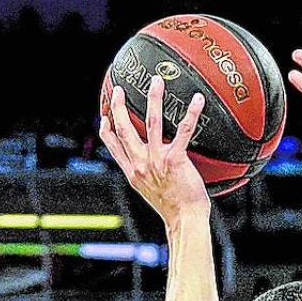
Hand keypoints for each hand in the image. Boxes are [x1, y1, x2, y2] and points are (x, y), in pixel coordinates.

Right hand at [98, 78, 208, 223]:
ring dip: (153, 98)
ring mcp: (157, 160)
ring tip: (156, 81)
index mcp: (133, 172)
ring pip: (151, 121)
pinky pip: (183, 131)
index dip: (106, 131)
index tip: (104, 117)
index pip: (114, 147)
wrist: (184, 220)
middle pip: (124, 128)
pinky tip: (197, 100)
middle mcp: (141, 164)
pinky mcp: (175, 159)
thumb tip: (150, 171)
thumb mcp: (152, 193)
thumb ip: (147, 177)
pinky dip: (191, 114)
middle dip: (118, 105)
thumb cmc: (173, 208)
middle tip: (118, 88)